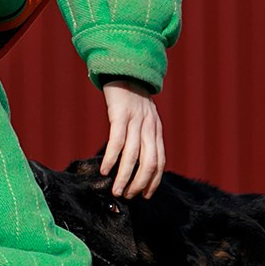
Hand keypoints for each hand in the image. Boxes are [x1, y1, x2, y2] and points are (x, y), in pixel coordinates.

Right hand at [99, 77, 164, 198]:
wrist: (125, 69)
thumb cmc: (132, 98)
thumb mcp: (145, 118)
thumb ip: (144, 137)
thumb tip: (138, 161)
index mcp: (156, 130)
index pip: (160, 162)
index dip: (153, 181)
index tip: (144, 196)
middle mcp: (149, 127)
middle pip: (149, 163)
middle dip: (139, 184)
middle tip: (127, 196)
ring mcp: (136, 121)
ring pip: (133, 156)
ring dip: (124, 177)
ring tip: (116, 191)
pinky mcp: (120, 114)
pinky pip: (117, 141)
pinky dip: (112, 159)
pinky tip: (104, 170)